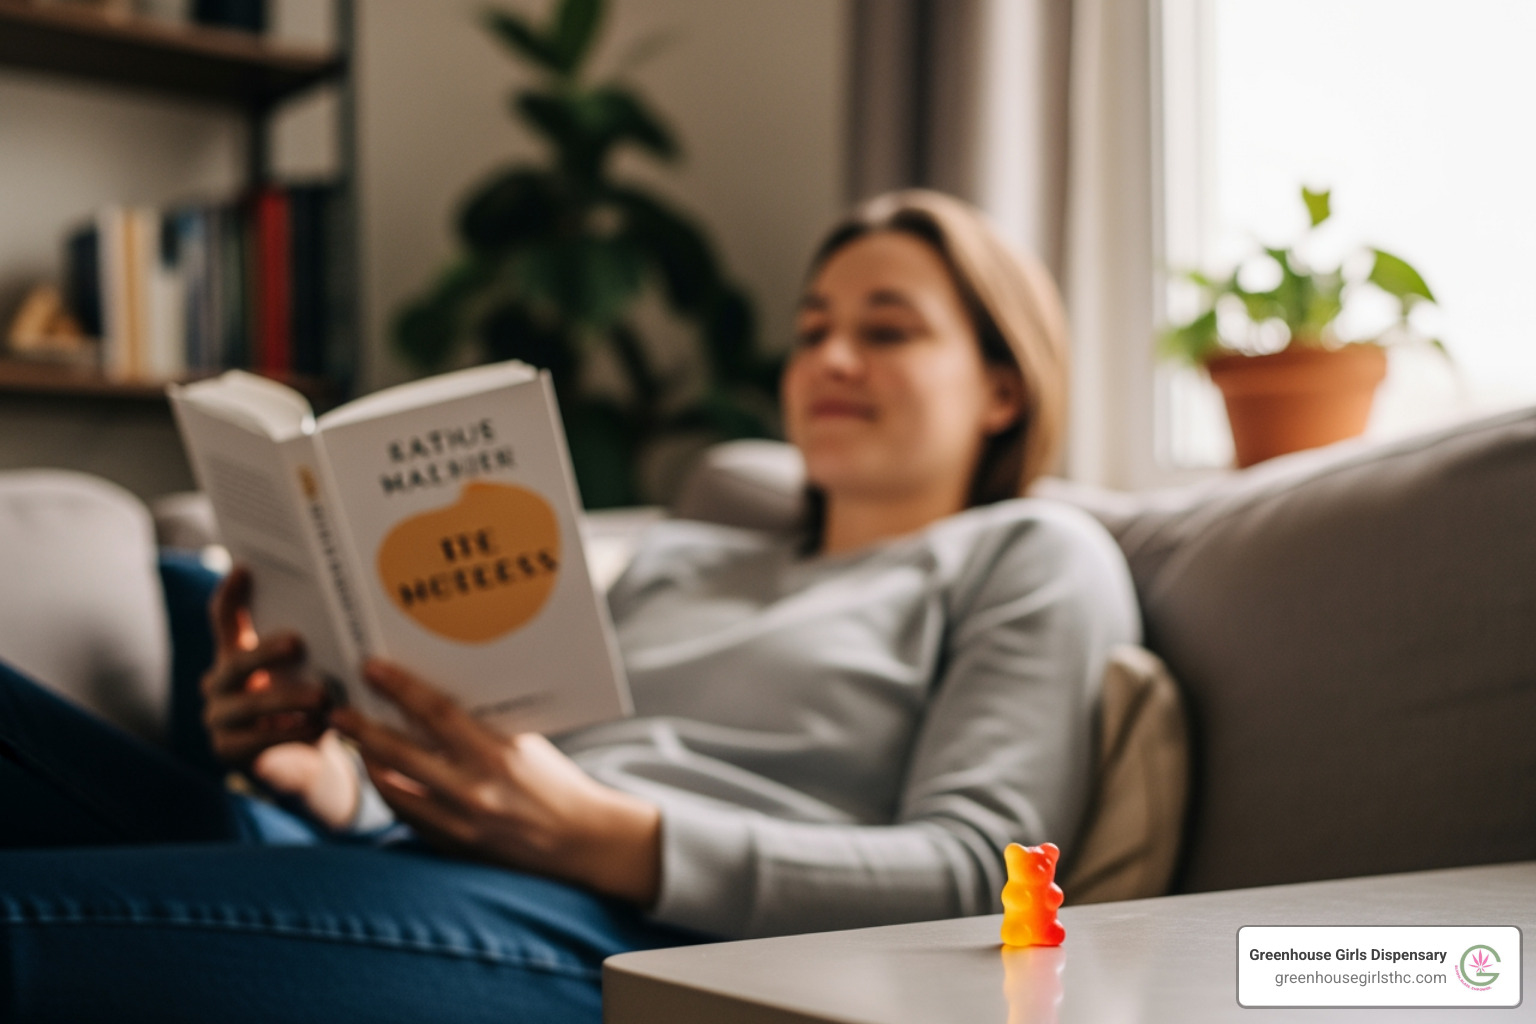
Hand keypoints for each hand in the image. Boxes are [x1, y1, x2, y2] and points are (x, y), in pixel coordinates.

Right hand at [203, 566, 358, 828]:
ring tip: (322, 697)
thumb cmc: (310, 707)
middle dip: (266, 651)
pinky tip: (319, 727)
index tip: (245, 568)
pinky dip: (290, 732)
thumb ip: (316, 648)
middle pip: (235, 662)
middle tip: (297, 642)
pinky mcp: (229, 751)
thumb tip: (350, 612)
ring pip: (248, 704)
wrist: (306, 765)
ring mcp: (220, 719)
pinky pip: (257, 741)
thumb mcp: (313, 672)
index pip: (224, 619)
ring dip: (287, 699)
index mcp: (238, 655)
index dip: (231, 594)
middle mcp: (220, 683)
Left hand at [330, 660, 661, 906]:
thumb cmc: (555, 782)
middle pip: (400, 754)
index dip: (399, 688)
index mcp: (497, 754)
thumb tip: (436, 700)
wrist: (580, 840)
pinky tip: (384, 778)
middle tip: (338, 711)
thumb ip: (482, 726)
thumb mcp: (525, 743)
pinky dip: (392, 794)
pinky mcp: (454, 847)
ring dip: (370, 764)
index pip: (436, 713)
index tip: (371, 669)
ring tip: (357, 744)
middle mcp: (474, 790)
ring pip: (393, 790)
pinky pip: (408, 818)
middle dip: (363, 729)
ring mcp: (460, 824)